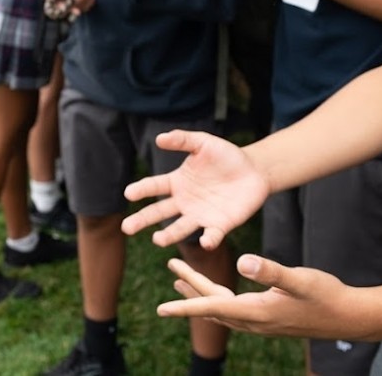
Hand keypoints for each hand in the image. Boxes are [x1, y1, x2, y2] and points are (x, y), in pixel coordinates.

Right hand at [122, 129, 268, 249]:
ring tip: (158, 240)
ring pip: (180, 228)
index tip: (128, 193)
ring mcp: (201, 215)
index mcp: (177, 182)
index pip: (154, 186)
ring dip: (169, 235)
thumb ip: (182, 140)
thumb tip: (159, 139)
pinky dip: (208, 240)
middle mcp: (184, 202)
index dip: (141, 189)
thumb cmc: (226, 155)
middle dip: (143, 219)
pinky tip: (204, 242)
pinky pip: (212, 235)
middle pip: (159, 212)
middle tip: (126, 228)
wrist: (254, 170)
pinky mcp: (220, 225)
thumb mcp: (203, 143)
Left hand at [156, 254, 373, 340]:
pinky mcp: (268, 319)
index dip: (184, 306)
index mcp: (256, 312)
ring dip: (200, 295)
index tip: (160, 308)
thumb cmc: (327, 295)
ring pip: (221, 310)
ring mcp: (261, 323)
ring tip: (180, 283)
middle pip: (212, 305)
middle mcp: (254, 321)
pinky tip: (216, 294)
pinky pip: (233, 312)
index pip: (211, 307)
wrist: (349, 317)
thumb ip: (271, 271)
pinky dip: (217, 301)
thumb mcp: (299, 279)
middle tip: (170, 267)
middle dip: (188, 290)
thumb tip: (242, 261)